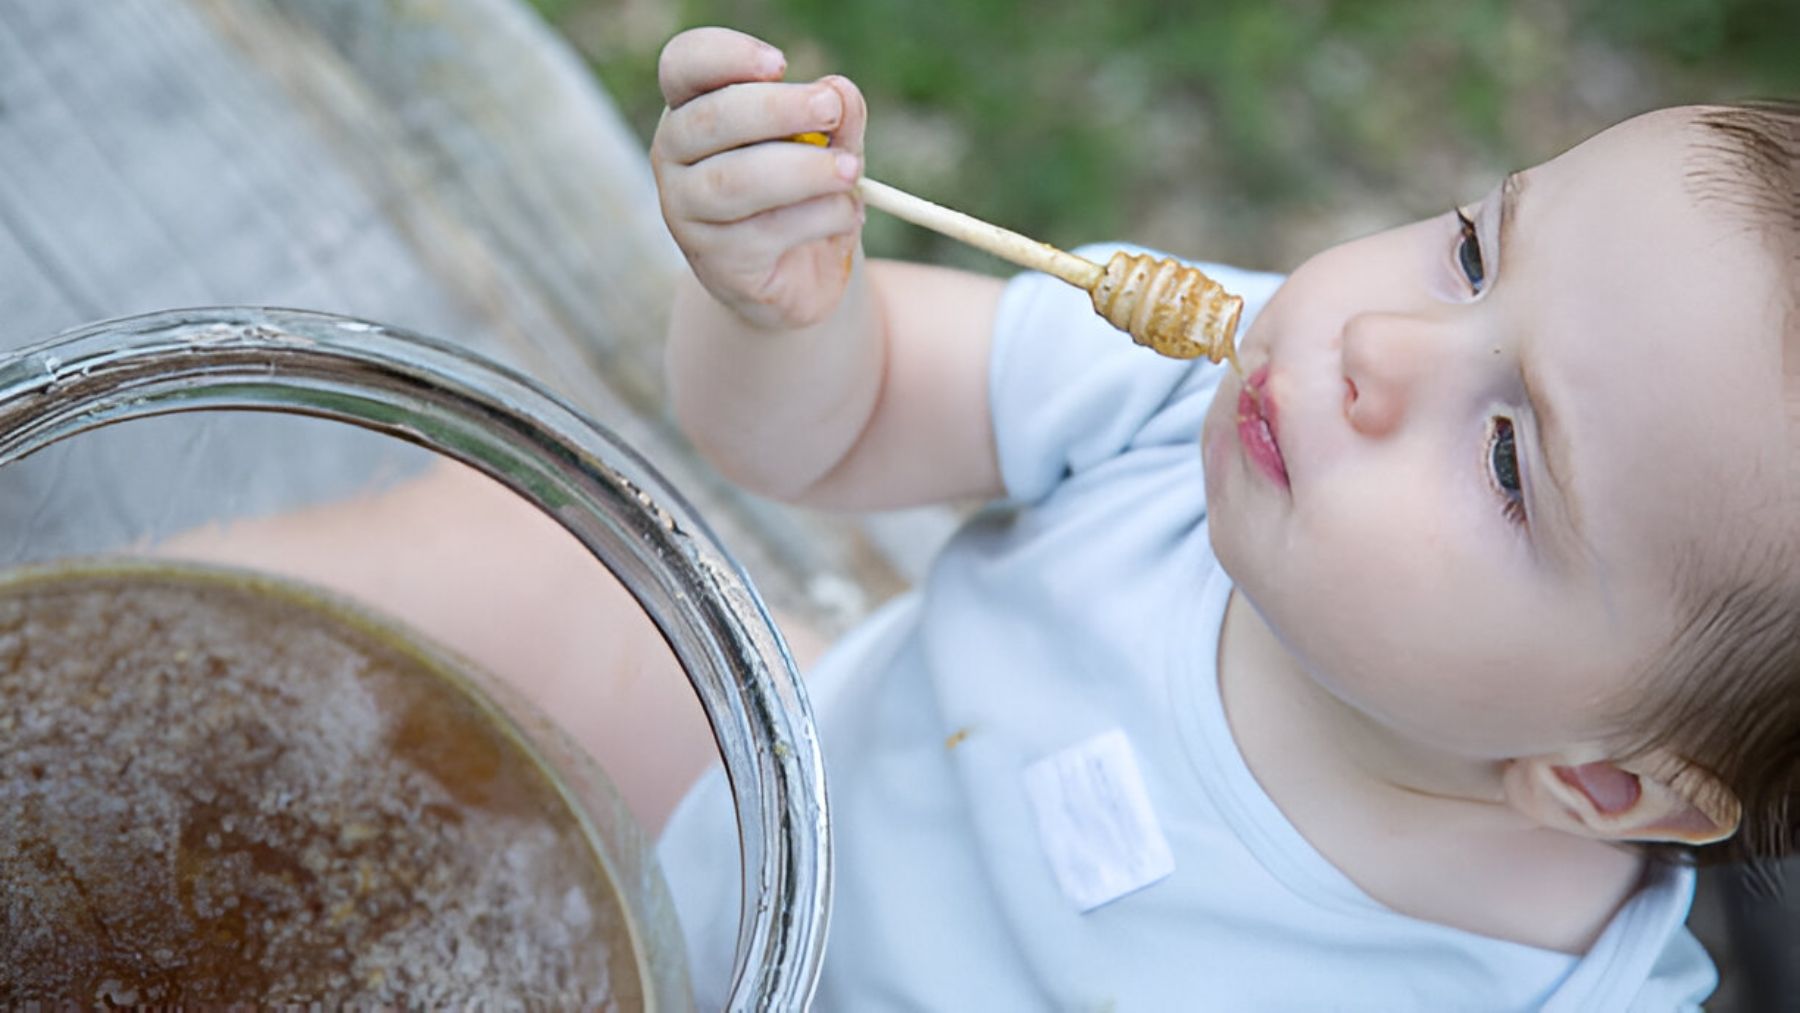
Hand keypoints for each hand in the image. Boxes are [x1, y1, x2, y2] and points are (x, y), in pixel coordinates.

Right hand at [651, 27, 867, 330]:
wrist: (802, 276)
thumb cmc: (806, 193)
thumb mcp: (829, 144)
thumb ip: (836, 115)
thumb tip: (839, 93)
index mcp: (693, 109)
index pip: (683, 65)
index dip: (726, 55)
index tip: (782, 64)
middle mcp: (675, 156)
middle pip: (710, 119)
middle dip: (777, 109)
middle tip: (829, 109)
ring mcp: (687, 212)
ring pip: (734, 181)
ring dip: (802, 171)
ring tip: (851, 171)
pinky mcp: (716, 261)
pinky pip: (766, 231)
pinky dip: (818, 217)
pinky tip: (845, 214)